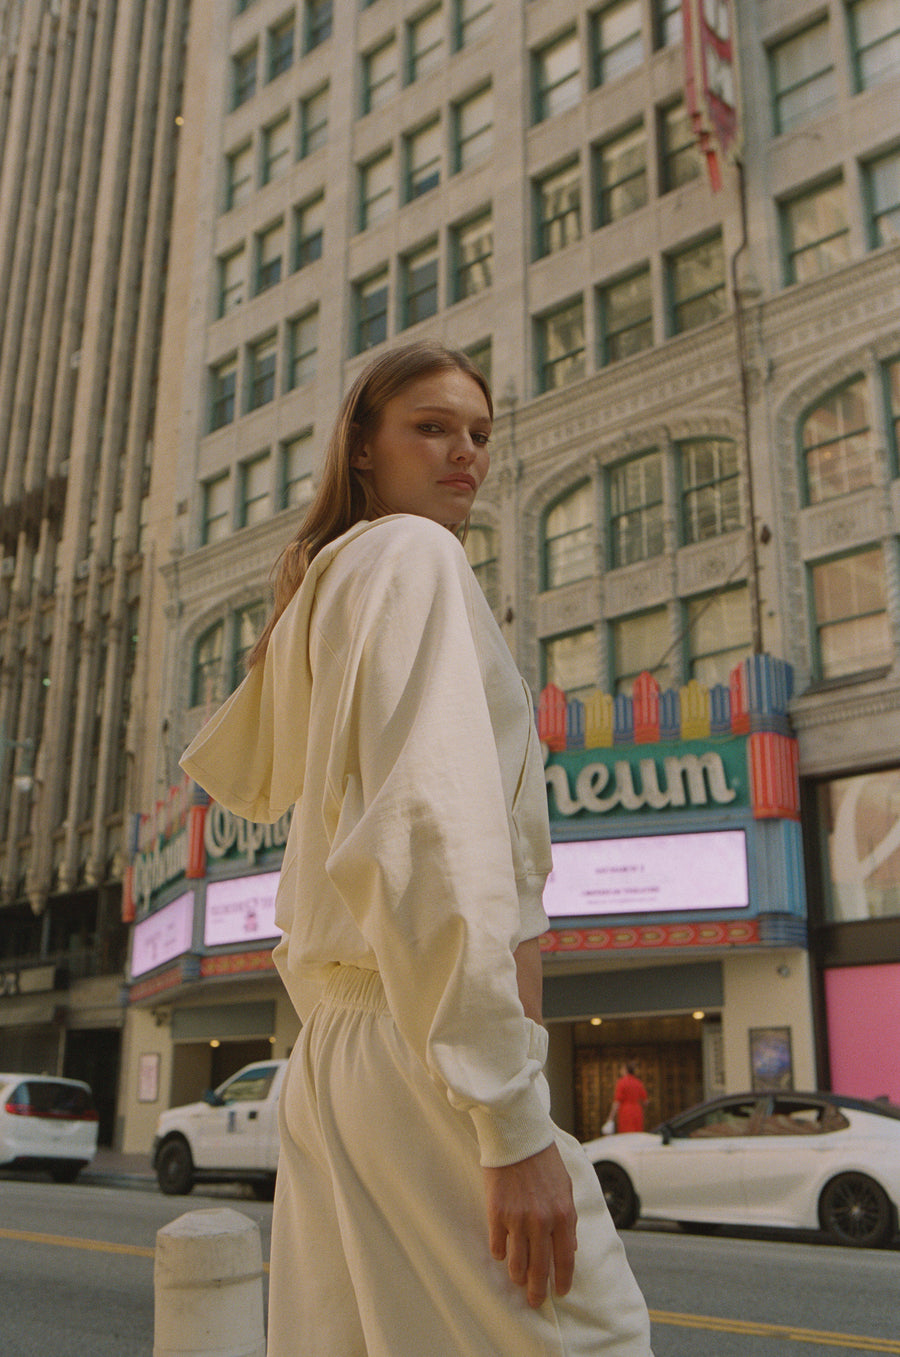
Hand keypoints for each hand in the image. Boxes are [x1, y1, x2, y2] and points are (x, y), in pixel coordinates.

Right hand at [482, 1141, 576, 1307]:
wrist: (517, 1137)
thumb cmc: (544, 1160)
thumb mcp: (566, 1188)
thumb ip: (568, 1219)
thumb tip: (570, 1247)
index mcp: (563, 1215)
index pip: (565, 1259)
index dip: (562, 1280)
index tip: (560, 1292)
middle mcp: (542, 1222)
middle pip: (540, 1268)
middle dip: (537, 1290)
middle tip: (535, 1301)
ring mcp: (518, 1219)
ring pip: (517, 1263)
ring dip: (518, 1276)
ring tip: (518, 1280)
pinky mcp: (497, 1213)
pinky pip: (498, 1246)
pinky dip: (500, 1253)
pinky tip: (502, 1253)